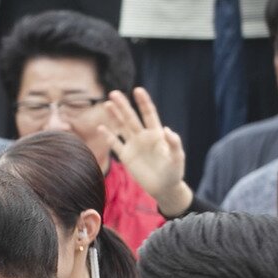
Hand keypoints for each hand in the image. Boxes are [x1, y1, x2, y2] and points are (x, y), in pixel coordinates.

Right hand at [98, 87, 192, 216]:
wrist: (163, 187)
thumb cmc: (174, 172)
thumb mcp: (177, 157)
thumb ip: (173, 143)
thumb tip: (166, 129)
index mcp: (156, 134)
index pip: (149, 114)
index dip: (143, 102)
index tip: (137, 90)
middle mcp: (143, 137)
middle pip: (131, 117)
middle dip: (123, 105)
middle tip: (114, 93)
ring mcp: (133, 145)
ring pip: (122, 127)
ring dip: (114, 116)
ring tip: (107, 104)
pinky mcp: (126, 157)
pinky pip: (115, 144)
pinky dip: (107, 136)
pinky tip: (100, 127)